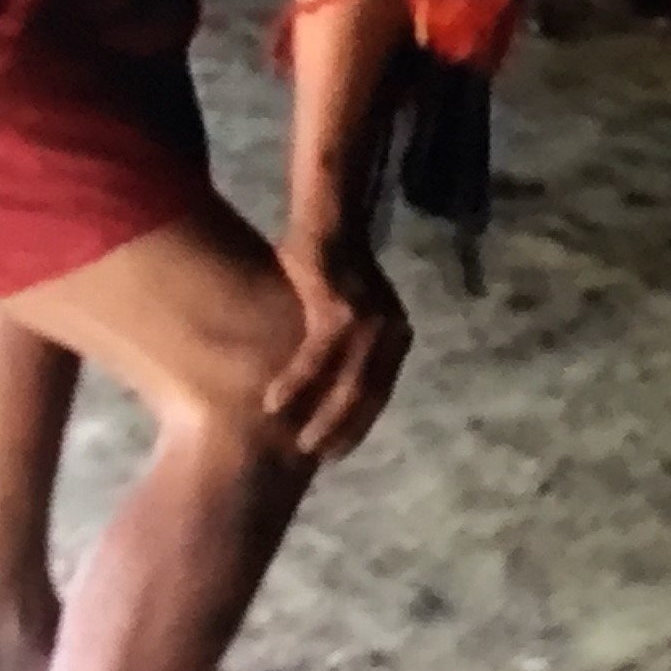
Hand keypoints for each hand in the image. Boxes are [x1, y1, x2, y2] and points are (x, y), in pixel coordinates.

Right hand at [261, 243, 412, 461]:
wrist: (330, 214)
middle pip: (367, 396)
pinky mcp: (338, 310)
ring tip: (295, 442)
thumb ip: (345, 338)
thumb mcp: (349, 304)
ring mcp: (368, 322)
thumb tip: (324, 379)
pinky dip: (295, 384)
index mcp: (397, 333)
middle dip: (341, 430)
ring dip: (319, 417)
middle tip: (314, 456)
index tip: (337, 450)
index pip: (380, 391)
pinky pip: (314, 359)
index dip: (358, 424)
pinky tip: (273, 403)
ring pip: (343, 385)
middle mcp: (391, 331)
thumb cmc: (333, 259)